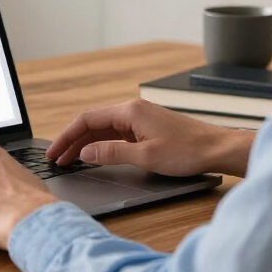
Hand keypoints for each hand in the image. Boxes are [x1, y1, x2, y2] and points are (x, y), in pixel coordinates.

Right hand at [46, 98, 254, 177]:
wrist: (216, 149)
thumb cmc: (187, 151)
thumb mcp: (145, 156)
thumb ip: (112, 153)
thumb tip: (86, 153)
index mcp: (129, 111)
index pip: (87, 119)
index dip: (67, 136)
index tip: (55, 152)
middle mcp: (132, 110)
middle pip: (93, 123)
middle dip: (73, 141)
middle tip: (57, 160)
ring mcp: (140, 119)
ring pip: (104, 129)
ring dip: (86, 143)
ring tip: (71, 161)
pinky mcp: (146, 128)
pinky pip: (116, 133)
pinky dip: (102, 144)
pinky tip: (95, 155)